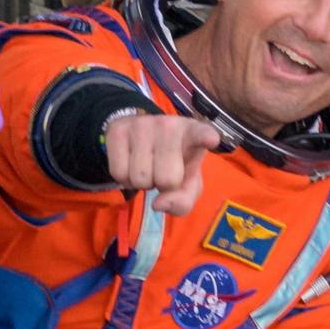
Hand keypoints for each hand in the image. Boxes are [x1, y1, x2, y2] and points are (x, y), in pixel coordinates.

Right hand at [101, 112, 225, 217]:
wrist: (141, 136)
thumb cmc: (174, 161)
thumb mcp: (187, 182)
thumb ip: (183, 200)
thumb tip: (158, 204)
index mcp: (194, 133)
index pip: (201, 134)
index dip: (205, 137)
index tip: (211, 139)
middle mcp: (170, 125)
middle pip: (166, 180)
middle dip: (162, 186)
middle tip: (162, 171)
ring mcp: (142, 125)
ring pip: (140, 178)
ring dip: (142, 183)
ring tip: (147, 166)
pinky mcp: (118, 130)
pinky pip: (118, 173)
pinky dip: (124, 179)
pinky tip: (131, 164)